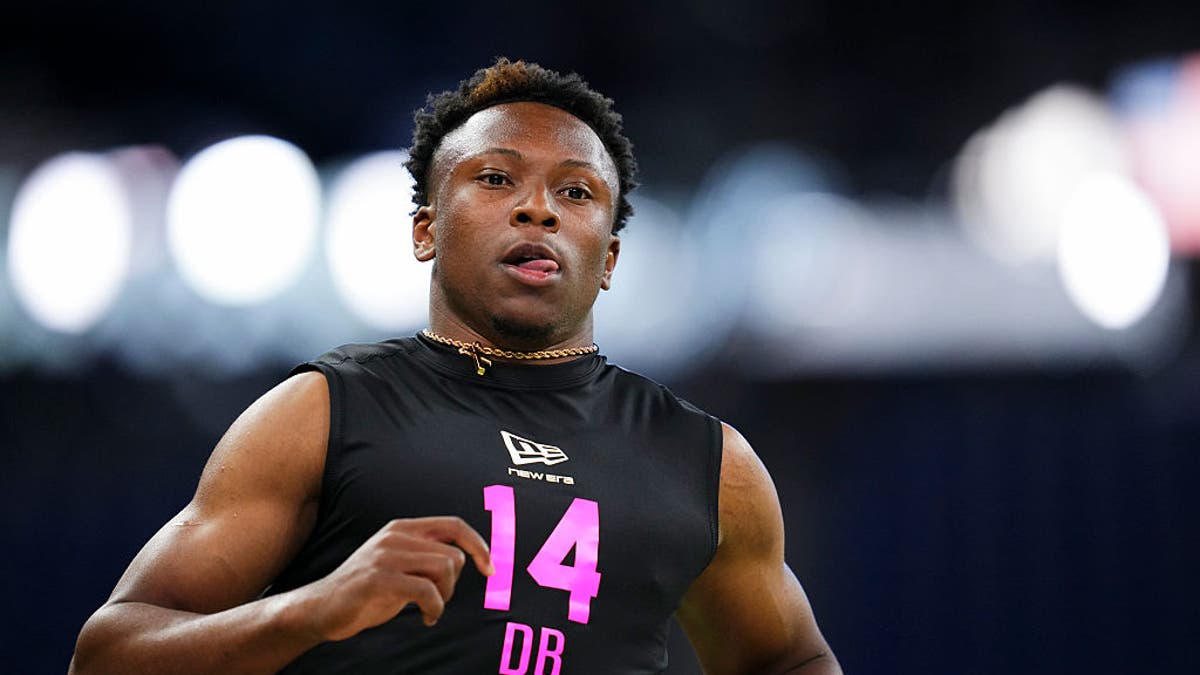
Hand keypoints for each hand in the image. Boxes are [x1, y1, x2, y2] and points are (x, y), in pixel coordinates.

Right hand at [302, 517, 492, 640]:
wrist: (322, 608)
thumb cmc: (367, 591)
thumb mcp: (399, 565)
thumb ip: (426, 556)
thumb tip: (469, 558)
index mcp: (402, 528)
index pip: (454, 525)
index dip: (478, 545)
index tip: (490, 569)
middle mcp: (395, 535)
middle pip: (453, 554)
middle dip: (454, 584)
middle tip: (438, 600)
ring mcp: (386, 555)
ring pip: (444, 569)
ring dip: (445, 596)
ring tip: (431, 609)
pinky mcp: (379, 578)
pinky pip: (427, 591)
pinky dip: (435, 608)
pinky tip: (427, 618)